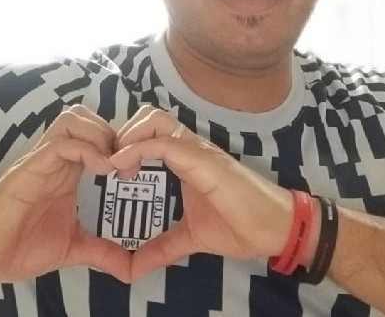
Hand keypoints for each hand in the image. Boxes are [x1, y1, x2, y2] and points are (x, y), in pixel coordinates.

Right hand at [0, 105, 131, 282]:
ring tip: (111, 165)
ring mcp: (43, 159)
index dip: (121, 144)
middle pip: (86, 116)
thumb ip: (101, 252)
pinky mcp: (30, 167)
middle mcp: (56, 158)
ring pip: (74, 119)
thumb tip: (130, 269)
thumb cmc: (18, 246)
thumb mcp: (70, 248)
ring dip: (99, 135)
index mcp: (68, 170)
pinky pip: (61, 143)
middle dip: (113, 133)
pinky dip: (86, 149)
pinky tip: (99, 170)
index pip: (96, 134)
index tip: (135, 171)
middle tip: (126, 164)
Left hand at [111, 106, 294, 278]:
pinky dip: (138, 149)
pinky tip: (124, 168)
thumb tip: (133, 268)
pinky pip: (165, 142)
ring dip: (128, 136)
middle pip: (147, 114)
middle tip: (111, 165)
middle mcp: (188, 145)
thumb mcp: (190, 237)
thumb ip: (161, 247)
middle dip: (122, 133)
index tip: (110, 169)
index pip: (149, 130)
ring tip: (116, 166)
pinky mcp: (203, 160)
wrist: (274, 228)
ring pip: (154, 119)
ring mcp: (196, 149)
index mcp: (185, 156)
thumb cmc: (238, 225)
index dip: (125, 142)